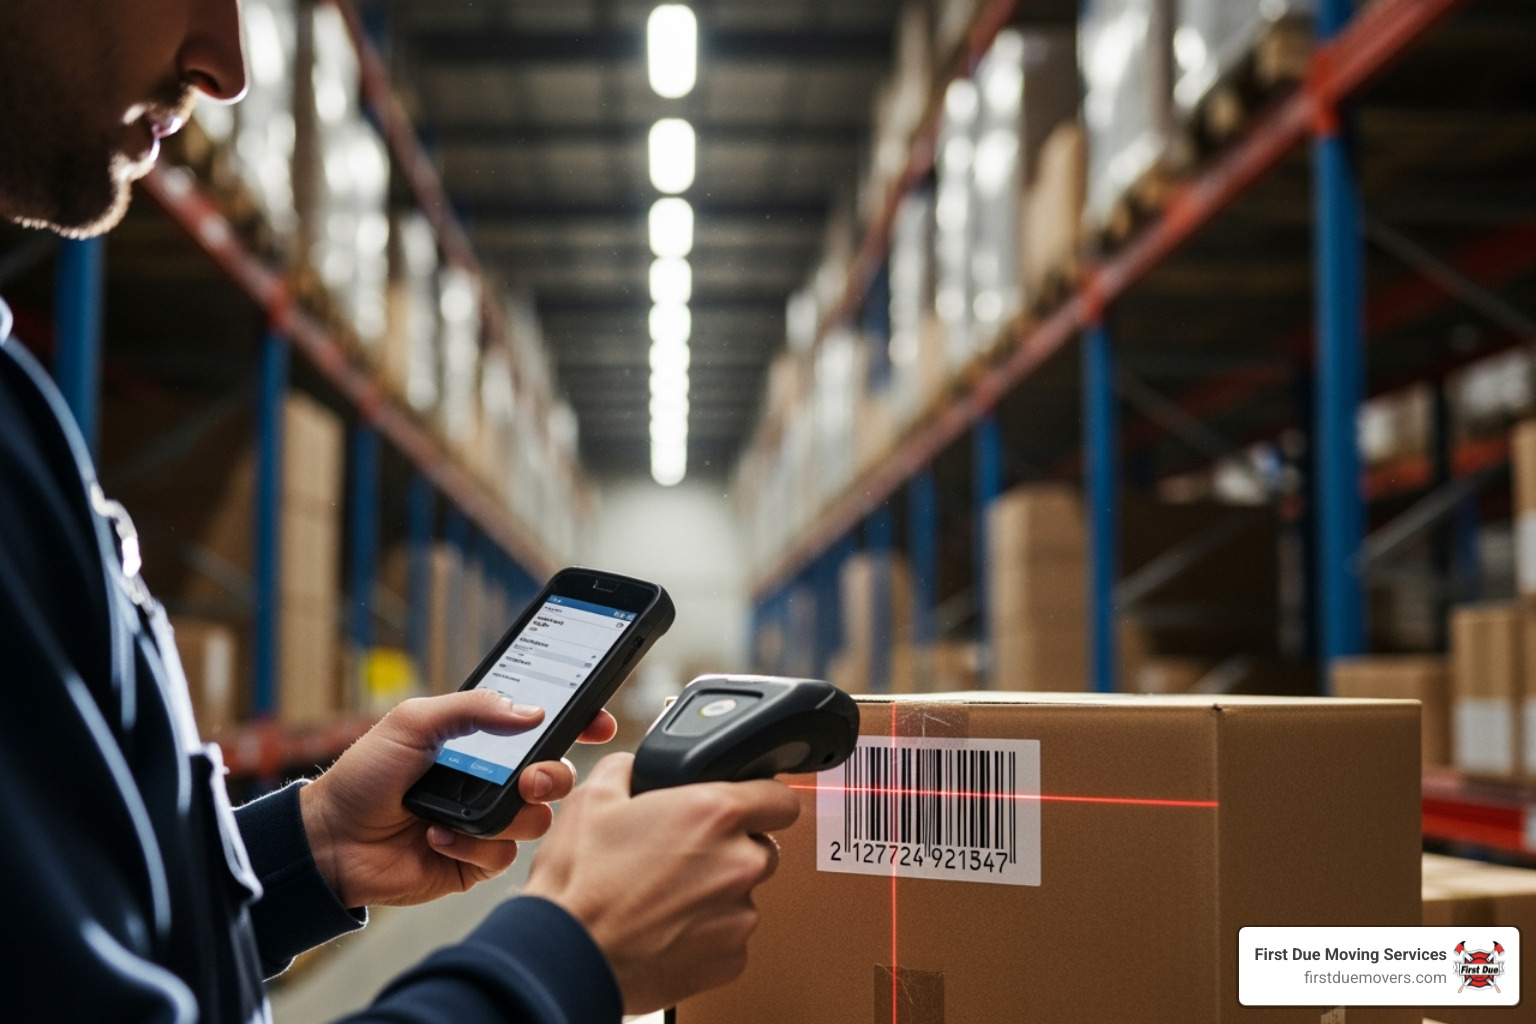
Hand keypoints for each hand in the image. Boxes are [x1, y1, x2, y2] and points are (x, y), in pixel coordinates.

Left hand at [298, 690, 617, 908]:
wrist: (329, 840)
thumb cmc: (364, 775)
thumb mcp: (413, 721)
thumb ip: (473, 707)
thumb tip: (533, 711)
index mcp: (483, 741)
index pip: (545, 727)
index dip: (579, 722)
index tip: (598, 721)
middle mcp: (493, 780)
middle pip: (556, 774)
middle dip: (554, 774)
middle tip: (530, 777)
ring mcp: (488, 821)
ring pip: (538, 818)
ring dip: (507, 813)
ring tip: (468, 810)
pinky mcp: (477, 860)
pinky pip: (505, 854)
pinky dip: (473, 844)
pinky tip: (437, 836)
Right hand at [522, 753, 800, 1014]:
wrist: (564, 956)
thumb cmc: (578, 884)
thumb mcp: (593, 797)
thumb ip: (630, 768)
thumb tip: (637, 766)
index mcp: (714, 814)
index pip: (780, 798)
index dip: (762, 799)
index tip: (749, 806)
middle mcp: (738, 863)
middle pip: (762, 846)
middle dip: (731, 847)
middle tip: (685, 853)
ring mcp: (738, 916)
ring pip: (744, 893)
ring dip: (717, 891)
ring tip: (665, 895)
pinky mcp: (730, 958)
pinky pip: (732, 935)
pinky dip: (708, 930)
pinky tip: (668, 925)